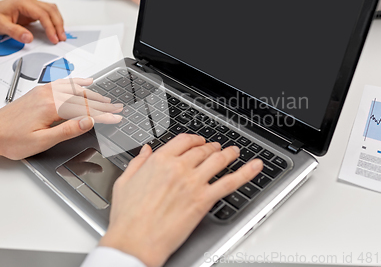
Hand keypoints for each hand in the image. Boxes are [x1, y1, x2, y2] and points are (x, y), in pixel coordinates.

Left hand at [0, 0, 66, 44]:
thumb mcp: (0, 26)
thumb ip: (15, 32)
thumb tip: (29, 38)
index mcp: (23, 3)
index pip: (42, 14)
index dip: (50, 27)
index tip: (54, 38)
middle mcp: (30, 1)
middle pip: (51, 10)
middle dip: (58, 25)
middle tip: (61, 38)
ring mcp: (33, 4)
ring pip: (52, 10)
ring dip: (58, 22)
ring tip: (61, 35)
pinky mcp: (34, 9)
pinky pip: (49, 12)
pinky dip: (54, 20)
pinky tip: (56, 29)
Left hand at [0, 78, 122, 158]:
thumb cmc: (11, 139)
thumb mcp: (42, 141)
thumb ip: (67, 130)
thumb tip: (88, 121)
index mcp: (52, 107)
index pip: (86, 110)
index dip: (104, 115)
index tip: (117, 118)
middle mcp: (49, 95)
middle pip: (83, 97)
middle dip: (103, 103)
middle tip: (118, 108)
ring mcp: (44, 91)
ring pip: (75, 89)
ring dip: (93, 93)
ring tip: (107, 100)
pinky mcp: (39, 91)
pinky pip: (64, 83)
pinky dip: (78, 82)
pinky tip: (85, 82)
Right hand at [100, 134, 262, 266]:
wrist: (135, 241)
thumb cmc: (128, 217)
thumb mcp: (125, 182)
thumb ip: (138, 162)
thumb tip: (145, 150)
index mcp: (159, 161)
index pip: (184, 141)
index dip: (195, 139)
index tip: (199, 141)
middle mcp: (178, 168)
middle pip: (202, 150)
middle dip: (212, 147)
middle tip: (217, 148)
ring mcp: (193, 183)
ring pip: (218, 161)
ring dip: (229, 154)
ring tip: (234, 152)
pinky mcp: (204, 200)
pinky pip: (230, 182)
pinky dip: (246, 173)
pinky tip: (255, 167)